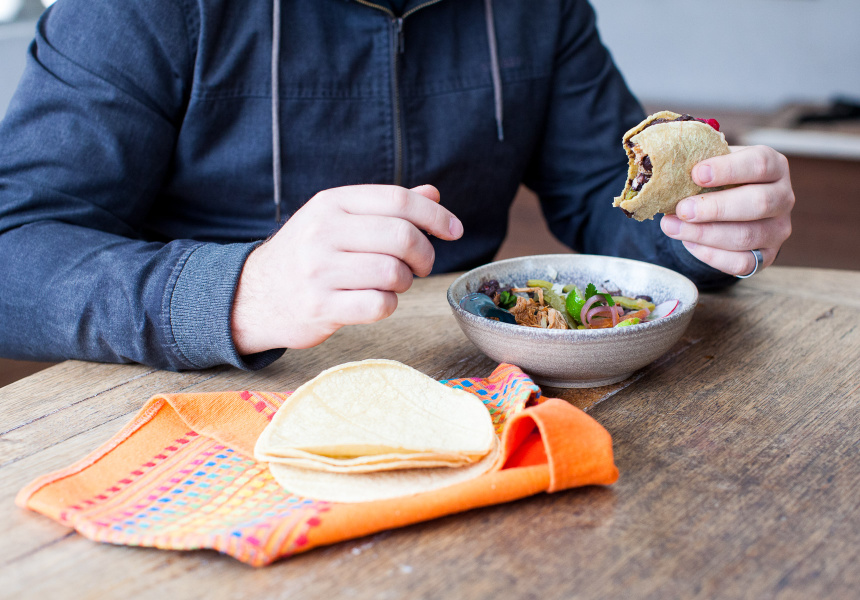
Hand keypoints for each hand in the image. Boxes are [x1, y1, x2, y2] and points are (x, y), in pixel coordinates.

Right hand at [231, 184, 462, 353]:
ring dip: (404, 282)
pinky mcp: (320, 307)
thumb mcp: (337, 219)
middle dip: (425, 254)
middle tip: (421, 264)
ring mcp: (319, 271)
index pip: (398, 200)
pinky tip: (376, 301)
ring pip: (394, 273)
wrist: (253, 295)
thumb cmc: (306, 255)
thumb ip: (384, 207)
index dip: (435, 215)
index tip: (454, 231)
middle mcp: (323, 232)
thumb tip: (432, 193)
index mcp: (331, 203)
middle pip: (402, 237)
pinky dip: (389, 305)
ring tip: (392, 282)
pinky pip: (380, 305)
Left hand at [659, 145, 793, 275]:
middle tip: (682, 209)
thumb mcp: (715, 163)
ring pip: (746, 236)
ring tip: (672, 226)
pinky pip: (741, 262)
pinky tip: (689, 242)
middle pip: (758, 203)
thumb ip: (700, 161)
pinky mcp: (766, 256)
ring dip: (704, 234)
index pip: (760, 164)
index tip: (696, 174)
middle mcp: (783, 197)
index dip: (728, 169)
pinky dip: (711, 255)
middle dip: (715, 207)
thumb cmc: (720, 181)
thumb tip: (668, 165)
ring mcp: (778, 230)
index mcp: (774, 166)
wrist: (732, 210)